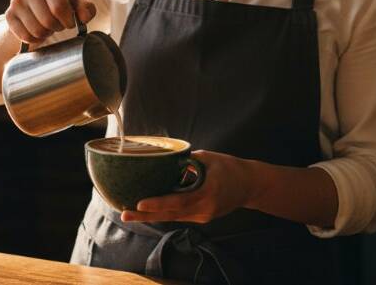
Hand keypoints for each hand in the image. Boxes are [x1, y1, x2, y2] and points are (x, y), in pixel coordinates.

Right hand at [5, 0, 95, 43]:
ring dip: (45, 34)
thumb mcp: (76, 4)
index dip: (68, 21)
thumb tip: (84, 18)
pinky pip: (25, 36)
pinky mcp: (9, 15)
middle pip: (48, 20)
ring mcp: (17, 0)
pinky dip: (34, 39)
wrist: (36, 9)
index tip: (69, 23)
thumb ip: (86, 9)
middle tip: (58, 25)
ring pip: (36, 30)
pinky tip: (37, 33)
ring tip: (48, 27)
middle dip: (56, 27)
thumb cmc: (61, 4)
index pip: (59, 8)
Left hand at [120, 150, 260, 223]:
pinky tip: (147, 209)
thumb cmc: (230, 167)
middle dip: (146, 215)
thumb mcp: (208, 158)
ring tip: (129, 212)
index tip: (140, 203)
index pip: (179, 201)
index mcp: (207, 193)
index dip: (159, 203)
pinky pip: (179, 214)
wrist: (251, 185)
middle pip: (171, 214)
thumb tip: (164, 158)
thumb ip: (187, 161)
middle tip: (124, 213)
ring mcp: (203, 215)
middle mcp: (204, 209)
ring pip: (172, 217)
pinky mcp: (201, 216)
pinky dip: (163, 212)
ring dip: (151, 215)